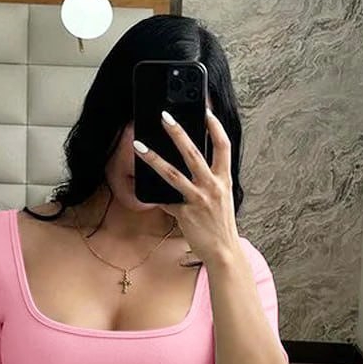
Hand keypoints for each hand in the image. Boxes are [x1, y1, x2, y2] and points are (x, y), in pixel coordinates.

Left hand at [133, 108, 239, 263]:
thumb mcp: (221, 198)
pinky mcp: (184, 213)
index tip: (206, 111)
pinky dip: (155, 197)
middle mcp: (212, 186)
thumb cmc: (221, 224)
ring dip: (153, 158)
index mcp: (224, 179)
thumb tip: (188, 168)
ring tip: (138, 146)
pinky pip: (165, 201)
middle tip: (164, 117)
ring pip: (172, 174)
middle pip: (193, 153)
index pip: (223, 146)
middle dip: (177, 132)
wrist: (224, 251)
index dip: (215, 127)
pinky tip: (143, 190)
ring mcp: (198, 200)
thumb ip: (208, 181)